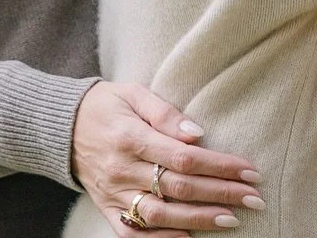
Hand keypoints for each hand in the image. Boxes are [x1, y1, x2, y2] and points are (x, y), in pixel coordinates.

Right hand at [71, 81, 263, 236]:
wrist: (62, 127)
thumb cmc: (107, 104)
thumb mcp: (134, 94)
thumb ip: (165, 113)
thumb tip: (198, 134)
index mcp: (131, 137)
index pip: (184, 157)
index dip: (220, 166)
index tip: (250, 170)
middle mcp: (123, 170)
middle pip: (179, 188)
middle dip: (220, 194)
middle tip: (254, 198)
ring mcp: (114, 194)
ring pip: (160, 215)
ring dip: (199, 220)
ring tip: (231, 219)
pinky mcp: (108, 210)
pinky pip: (133, 234)